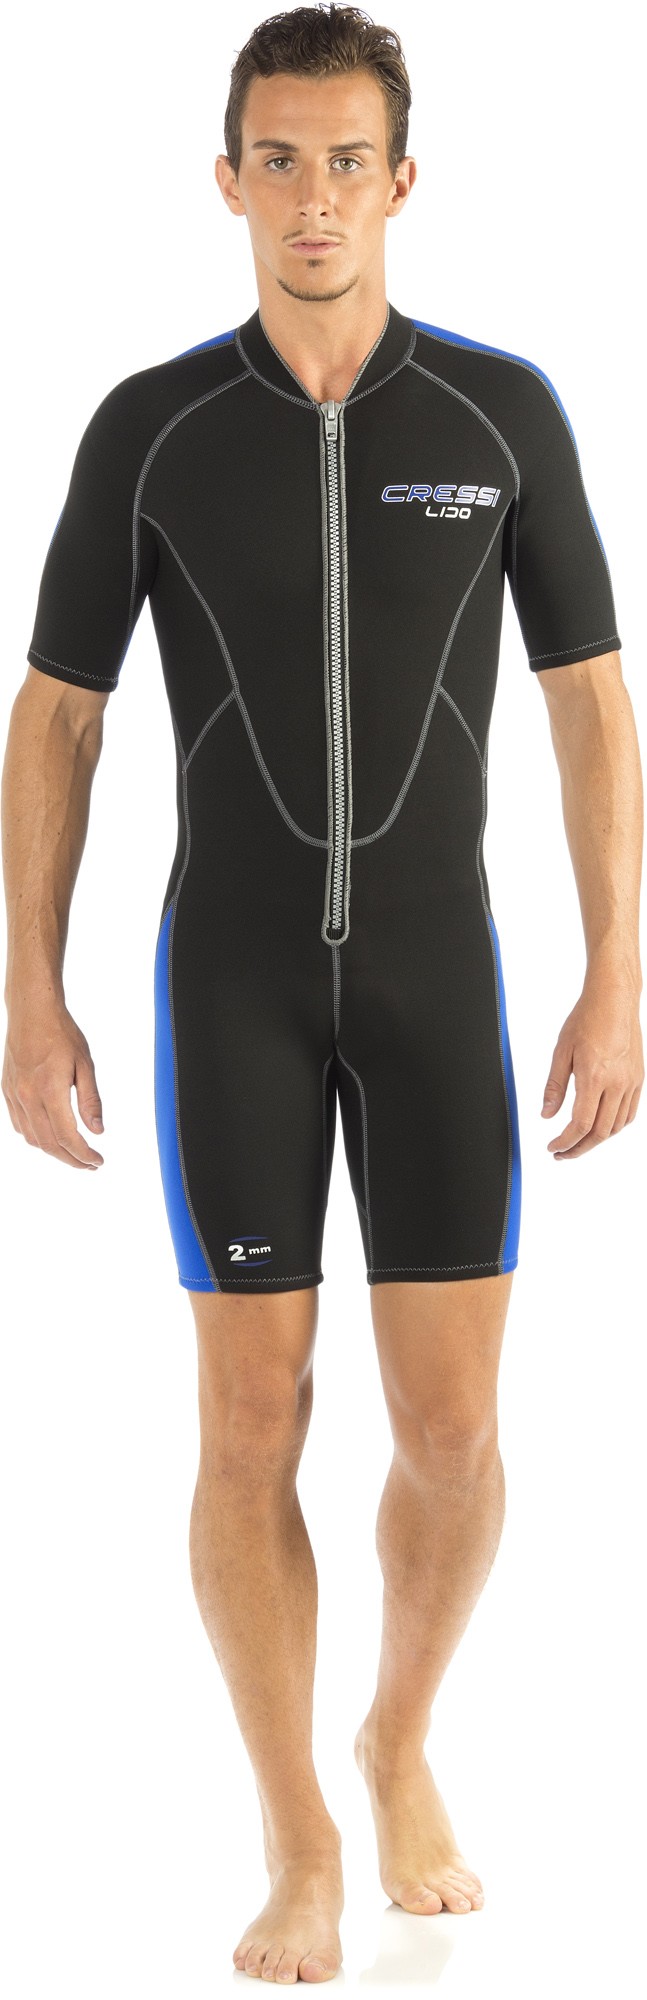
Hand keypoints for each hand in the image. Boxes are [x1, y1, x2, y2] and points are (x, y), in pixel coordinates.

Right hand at [2, 999, 104, 1168]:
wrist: (31, 1012)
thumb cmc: (61, 1033)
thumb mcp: (85, 1064)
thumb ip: (90, 1100)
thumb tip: (97, 1130)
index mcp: (50, 1090)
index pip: (67, 1136)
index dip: (84, 1154)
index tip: (97, 1160)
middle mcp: (28, 1097)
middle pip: (49, 1144)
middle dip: (71, 1160)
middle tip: (89, 1164)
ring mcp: (14, 1095)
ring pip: (32, 1138)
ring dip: (53, 1151)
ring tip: (73, 1153)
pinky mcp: (7, 1091)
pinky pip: (19, 1124)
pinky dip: (35, 1137)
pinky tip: (49, 1136)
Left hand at [541, 965, 643, 1157]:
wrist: (614, 1001)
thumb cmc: (587, 1019)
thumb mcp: (561, 1051)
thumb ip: (554, 1086)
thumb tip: (547, 1114)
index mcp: (594, 1077)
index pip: (580, 1124)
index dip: (565, 1142)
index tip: (552, 1147)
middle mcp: (616, 1083)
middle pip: (600, 1133)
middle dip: (579, 1149)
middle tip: (562, 1153)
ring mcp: (631, 1082)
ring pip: (616, 1127)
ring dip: (596, 1140)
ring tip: (578, 1141)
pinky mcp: (638, 1079)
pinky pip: (629, 1113)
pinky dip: (614, 1127)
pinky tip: (600, 1126)